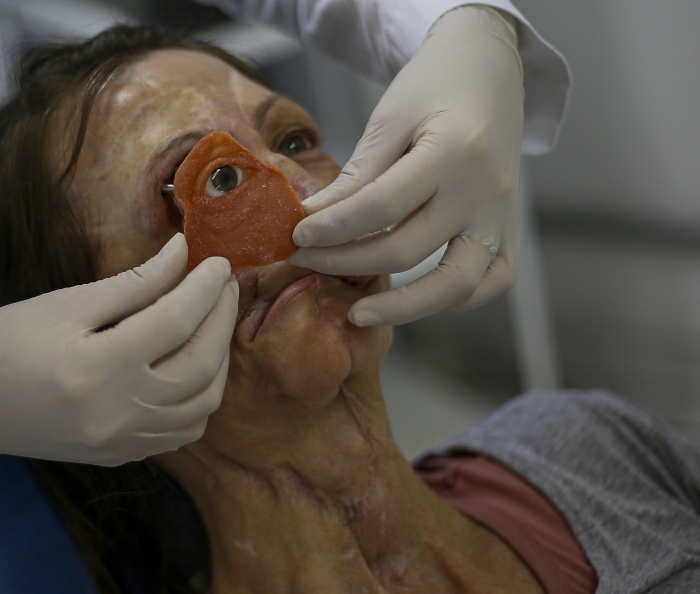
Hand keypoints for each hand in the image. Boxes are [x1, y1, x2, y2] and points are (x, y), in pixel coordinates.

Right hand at [0, 234, 238, 473]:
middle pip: (201, 364)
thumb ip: (132, 283)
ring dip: (219, 358)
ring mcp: (122, 442)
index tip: (218, 262)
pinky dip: (201, 395)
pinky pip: (183, 430)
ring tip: (212, 320)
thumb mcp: (66, 302)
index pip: (177, 320)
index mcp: (97, 366)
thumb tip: (183, 253)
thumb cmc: (5, 340)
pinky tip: (193, 364)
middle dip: (221, 318)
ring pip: (203, 403)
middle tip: (224, 284)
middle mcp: (116, 413)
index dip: (205, 287)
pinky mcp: (121, 456)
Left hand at [289, 6, 524, 326]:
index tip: (295, 236)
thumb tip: (312, 222)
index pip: (381, 207)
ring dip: (402, 307)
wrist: (488, 67)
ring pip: (457, 285)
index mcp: (453, 151)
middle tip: (305, 261)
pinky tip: (416, 298)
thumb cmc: (434, 84)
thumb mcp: (388, 118)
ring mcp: (503, 215)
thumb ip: (356, 176)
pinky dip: (456, 299)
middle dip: (345, 262)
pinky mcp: (510, 227)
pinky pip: (492, 281)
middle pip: (407, 250)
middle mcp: (484, 190)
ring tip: (357, 313)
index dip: (332, 228)